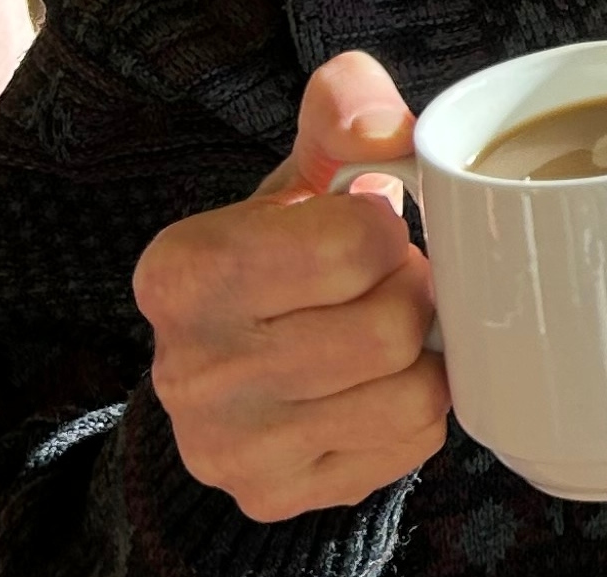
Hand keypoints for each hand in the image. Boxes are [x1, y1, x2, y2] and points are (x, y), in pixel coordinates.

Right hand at [132, 51, 450, 520]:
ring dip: (422, 351)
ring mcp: (230, 445)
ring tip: (384, 328)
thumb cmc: (282, 252)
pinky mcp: (275, 494)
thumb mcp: (302, 170)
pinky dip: (417, 406)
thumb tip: (383, 126)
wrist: (233, 362)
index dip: (386, 231)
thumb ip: (343, 112)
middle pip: (391, 325)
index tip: (365, 230)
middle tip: (387, 282)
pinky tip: (377, 382)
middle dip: (411, 292)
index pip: (357, 243)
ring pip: (411, 392)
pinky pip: (412, 444)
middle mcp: (191, 368)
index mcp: (184, 271)